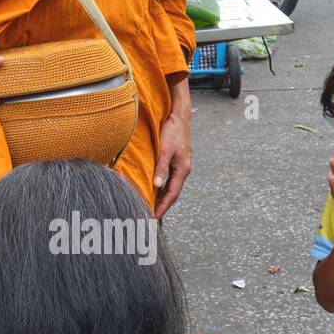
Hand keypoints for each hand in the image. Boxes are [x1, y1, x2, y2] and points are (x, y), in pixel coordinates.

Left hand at [153, 81, 191, 217]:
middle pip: (172, 193)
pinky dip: (162, 187)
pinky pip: (169, 179)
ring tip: (151, 207)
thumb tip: (156, 185)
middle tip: (150, 216)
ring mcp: (180, 166)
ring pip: (171, 187)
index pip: (172, 194)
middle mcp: (183, 170)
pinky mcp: (176, 161)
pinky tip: (154, 190)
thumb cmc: (173, 131)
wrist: (179, 116)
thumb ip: (161, 168)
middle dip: (162, 206)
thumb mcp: (165, 150)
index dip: (163, 207)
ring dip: (162, 197)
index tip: (154, 217)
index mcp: (182, 170)